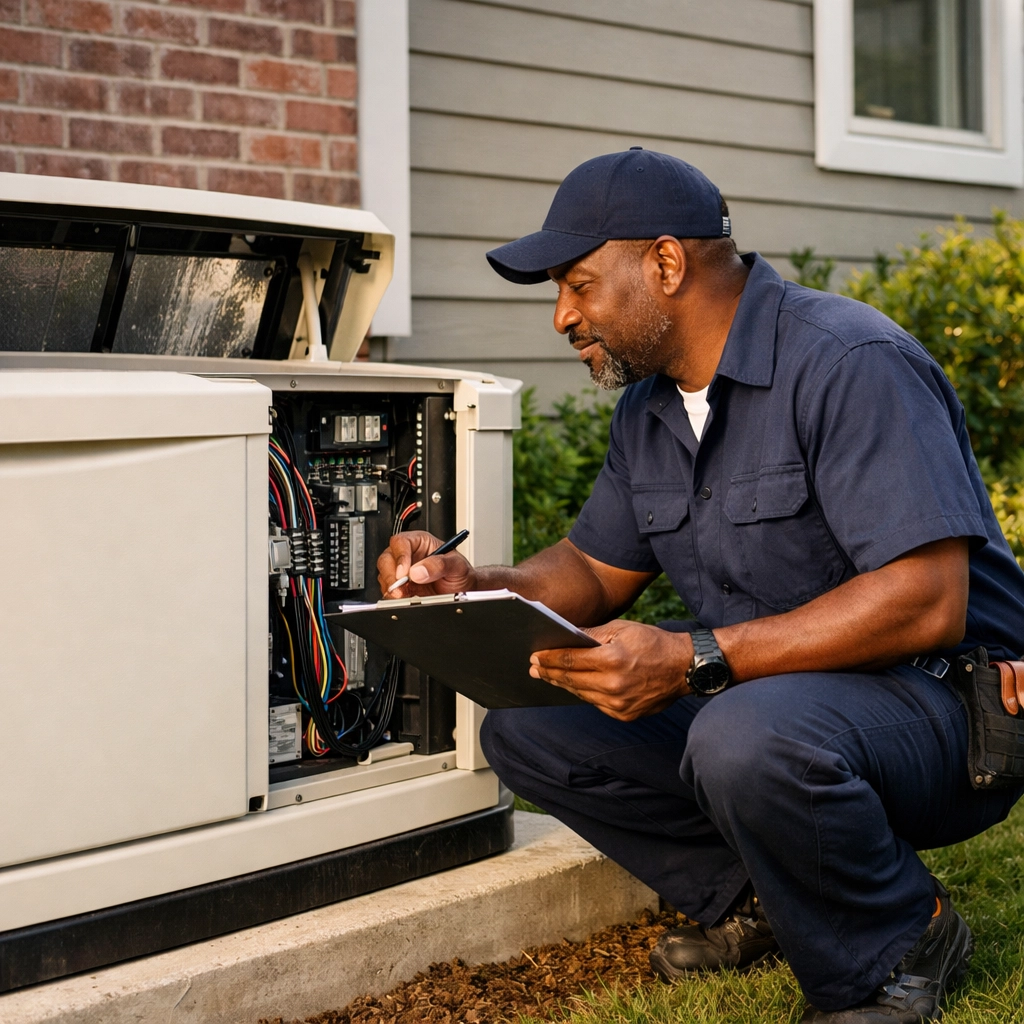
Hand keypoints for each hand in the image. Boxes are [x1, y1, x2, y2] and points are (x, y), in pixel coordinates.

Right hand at [377, 530, 475, 598]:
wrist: (464, 590)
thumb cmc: (460, 573)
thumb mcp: (457, 565)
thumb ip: (440, 565)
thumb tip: (418, 571)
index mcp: (420, 542)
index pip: (401, 542)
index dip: (400, 557)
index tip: (405, 572)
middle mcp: (409, 555)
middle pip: (387, 559)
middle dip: (391, 576)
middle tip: (400, 589)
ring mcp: (403, 572)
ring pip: (385, 576)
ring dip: (392, 588)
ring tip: (405, 595)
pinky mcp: (402, 588)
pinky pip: (390, 591)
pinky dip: (394, 597)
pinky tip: (405, 599)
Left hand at [530, 620, 693, 720]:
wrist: (684, 668)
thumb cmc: (653, 643)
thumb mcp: (622, 628)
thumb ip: (592, 634)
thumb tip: (566, 634)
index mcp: (612, 660)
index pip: (571, 660)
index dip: (549, 658)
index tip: (535, 656)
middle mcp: (613, 685)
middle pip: (571, 680)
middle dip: (550, 673)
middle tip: (534, 668)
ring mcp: (619, 704)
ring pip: (581, 694)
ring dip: (564, 685)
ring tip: (549, 676)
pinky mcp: (624, 715)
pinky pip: (595, 703)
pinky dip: (583, 693)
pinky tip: (573, 686)